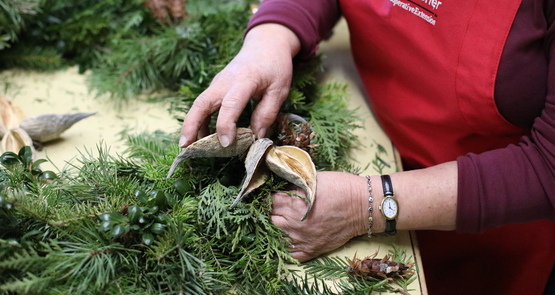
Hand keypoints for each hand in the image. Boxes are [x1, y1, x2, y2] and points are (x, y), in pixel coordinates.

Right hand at [179, 24, 300, 147]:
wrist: (266, 44)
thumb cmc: (275, 66)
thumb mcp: (279, 89)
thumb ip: (268, 113)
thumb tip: (257, 136)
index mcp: (245, 80)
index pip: (230, 104)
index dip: (226, 125)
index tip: (226, 143)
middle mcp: (225, 81)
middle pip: (202, 103)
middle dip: (191, 125)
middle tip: (185, 146)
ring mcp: (218, 83)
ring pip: (199, 104)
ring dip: (192, 124)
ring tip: (189, 146)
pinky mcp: (216, 86)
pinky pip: (204, 104)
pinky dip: (200, 119)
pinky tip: (203, 135)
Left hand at [271, 171, 367, 261]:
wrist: (363, 206)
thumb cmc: (340, 188)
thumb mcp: (313, 179)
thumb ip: (293, 183)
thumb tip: (278, 183)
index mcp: (293, 204)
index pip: (268, 201)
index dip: (266, 196)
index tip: (267, 193)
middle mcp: (294, 224)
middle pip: (269, 219)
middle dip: (268, 212)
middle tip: (272, 206)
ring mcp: (302, 239)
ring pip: (276, 237)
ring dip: (274, 228)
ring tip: (278, 220)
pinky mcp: (311, 250)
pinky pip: (290, 254)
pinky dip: (284, 246)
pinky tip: (285, 237)